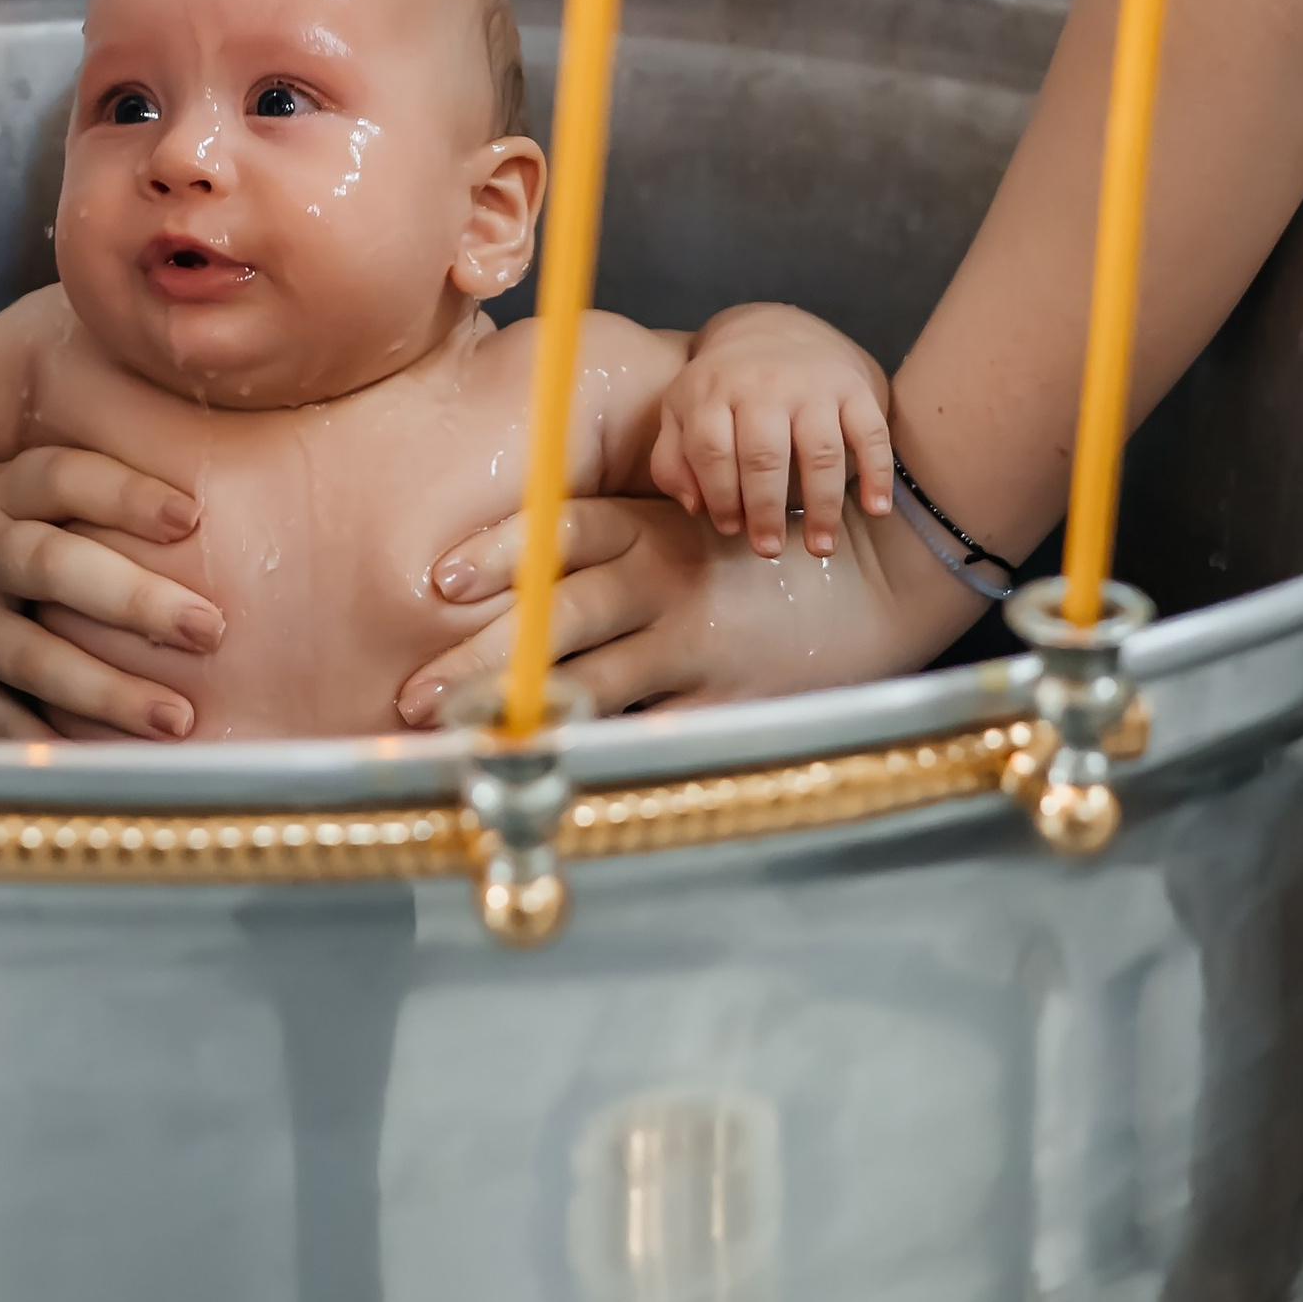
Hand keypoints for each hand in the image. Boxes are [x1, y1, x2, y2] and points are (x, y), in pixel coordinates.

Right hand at [0, 445, 226, 742]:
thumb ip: (74, 496)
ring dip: (106, 690)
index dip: (124, 493)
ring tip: (175, 717)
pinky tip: (102, 768)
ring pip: (31, 658)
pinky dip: (45, 746)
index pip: (62, 477)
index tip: (190, 515)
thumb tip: (197, 509)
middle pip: (54, 567)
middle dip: (133, 599)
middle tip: (209, 626)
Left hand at [397, 489, 974, 723]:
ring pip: (595, 684)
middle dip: (478, 660)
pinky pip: (661, 735)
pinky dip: (611, 758)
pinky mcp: (736, 699)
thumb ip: (621, 534)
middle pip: (555, 618)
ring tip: (462, 744)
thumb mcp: (693, 516)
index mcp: (653, 527)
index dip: (497, 554)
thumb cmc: (768, 542)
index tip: (436, 582)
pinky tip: (560, 785)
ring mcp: (702, 644)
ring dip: (523, 715)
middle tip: (415, 697)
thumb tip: (528, 563)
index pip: (558, 533)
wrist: (886, 568)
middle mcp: (668, 580)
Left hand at [647, 302, 893, 559]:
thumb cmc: (722, 389)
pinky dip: (876, 472)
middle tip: (768, 550)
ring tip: (820, 547)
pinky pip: (871, 432)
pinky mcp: (853, 388)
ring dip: (821, 504)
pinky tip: (875, 509)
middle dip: (765, 509)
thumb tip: (695, 507)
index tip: (730, 529)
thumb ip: (673, 460)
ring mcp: (812, 385)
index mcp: (712, 389)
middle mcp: (763, 384)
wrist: (775, 330)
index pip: (712, 449)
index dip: (719, 495)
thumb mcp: (681, 411)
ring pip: (819, 449)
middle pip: (764, 454)